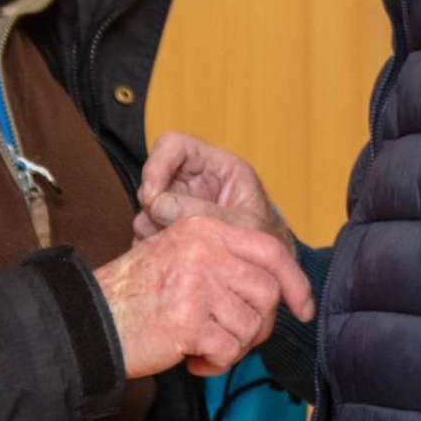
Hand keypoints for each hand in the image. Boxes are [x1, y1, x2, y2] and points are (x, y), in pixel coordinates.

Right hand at [93, 213, 313, 377]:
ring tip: (205, 346)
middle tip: (232, 337)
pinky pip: (229, 350)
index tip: (304, 308)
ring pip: (251, 325)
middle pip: (266, 292)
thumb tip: (279, 289)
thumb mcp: (181, 254)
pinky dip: (216, 363)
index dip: (296, 282)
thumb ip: (226, 260)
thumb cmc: (138, 294)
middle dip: (258, 324)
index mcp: (204, 227)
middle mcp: (204, 249)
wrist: (91, 320)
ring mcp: (197, 283)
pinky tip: (194, 359)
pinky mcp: (189, 320)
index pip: (269, 249)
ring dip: (234, 346)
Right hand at [135, 132, 293, 251]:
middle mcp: (196, 181)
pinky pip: (149, 227)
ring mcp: (183, 203)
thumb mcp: (241, 226)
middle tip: (161, 229)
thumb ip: (202, 213)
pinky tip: (170, 257)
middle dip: (153, 202)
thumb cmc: (267, 244)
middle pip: (155, 175)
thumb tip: (158, 206)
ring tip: (175, 249)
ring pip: (148, 205)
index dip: (157, 163)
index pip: (175, 145)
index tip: (151, 195)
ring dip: (153, 226)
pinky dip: (152, 242)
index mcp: (219, 167)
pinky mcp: (173, 227)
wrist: (272, 275)